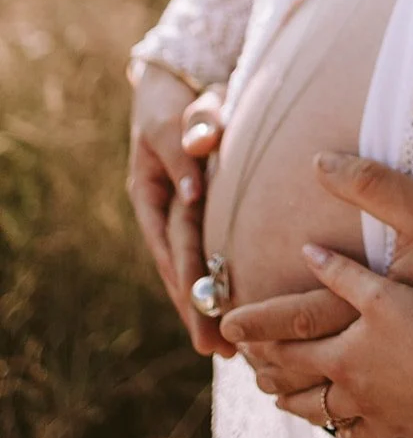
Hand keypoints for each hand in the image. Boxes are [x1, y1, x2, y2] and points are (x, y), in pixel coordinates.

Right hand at [127, 64, 232, 356]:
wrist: (178, 87)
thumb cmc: (180, 100)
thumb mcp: (181, 114)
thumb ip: (191, 137)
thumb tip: (194, 188)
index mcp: (151, 193)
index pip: (173, 240)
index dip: (186, 275)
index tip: (204, 307)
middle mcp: (165, 210)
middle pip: (181, 266)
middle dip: (197, 309)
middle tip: (215, 350)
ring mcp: (183, 215)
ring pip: (194, 268)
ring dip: (208, 307)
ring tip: (227, 351)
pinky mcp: (202, 215)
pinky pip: (208, 255)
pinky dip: (218, 283)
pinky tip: (236, 313)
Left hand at [270, 245, 412, 437]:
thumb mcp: (381, 291)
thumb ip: (341, 273)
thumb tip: (307, 250)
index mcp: (344, 360)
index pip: (291, 357)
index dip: (265, 350)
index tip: (245, 350)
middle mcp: (358, 397)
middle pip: (310, 400)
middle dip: (284, 393)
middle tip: (266, 390)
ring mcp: (388, 419)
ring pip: (347, 429)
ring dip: (325, 422)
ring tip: (315, 419)